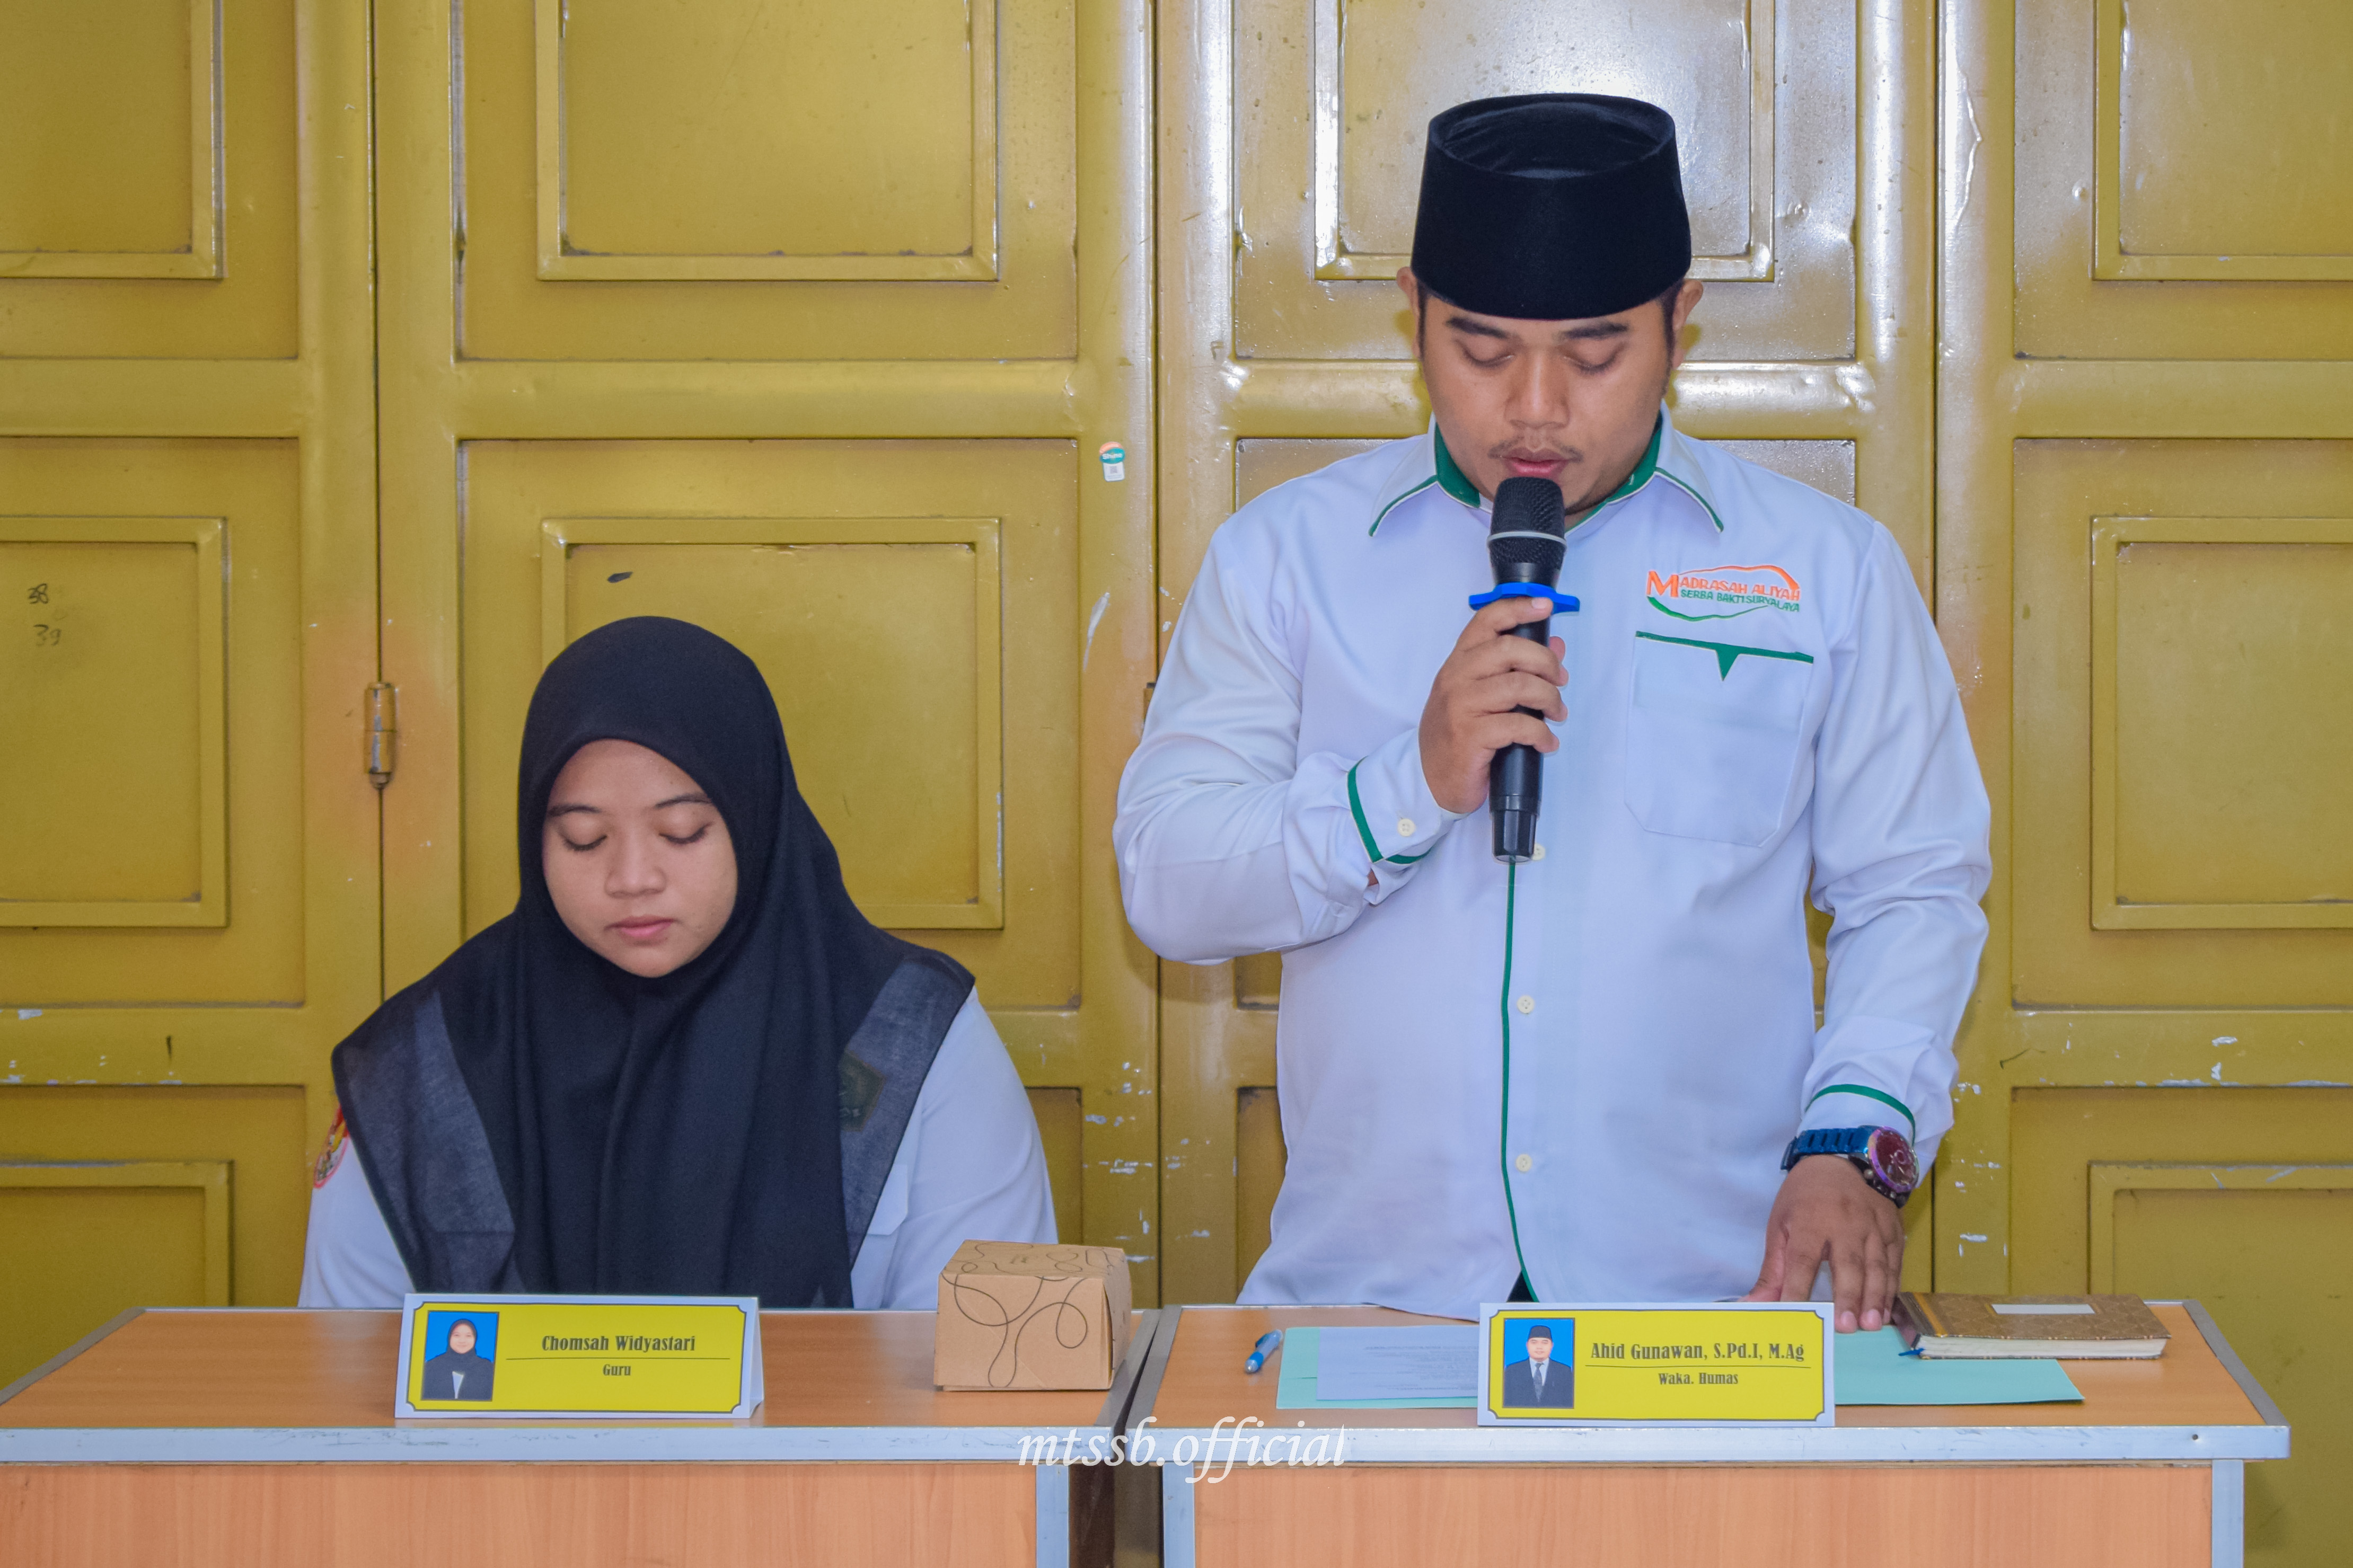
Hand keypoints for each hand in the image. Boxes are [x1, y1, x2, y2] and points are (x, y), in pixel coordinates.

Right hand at [1418, 597, 1567, 814]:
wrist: (1430, 779)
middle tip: (1560, 681)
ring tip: (1557, 713)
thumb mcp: (1482, 695)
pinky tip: (1547, 742)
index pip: (1486, 621)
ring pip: (1518, 686)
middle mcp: (1456, 678)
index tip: (1544, 606)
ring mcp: (1461, 706)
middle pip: (1508, 649)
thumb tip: (1556, 648)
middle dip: (1545, 662)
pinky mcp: (1470, 736)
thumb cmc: (1457, 734)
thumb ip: (1515, 669)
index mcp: (1459, 662)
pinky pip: (1518, 725)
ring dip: (1549, 699)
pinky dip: (1541, 734)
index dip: (1517, 607)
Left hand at [1743, 1155, 1904, 1332]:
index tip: (1795, 1313)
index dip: (1798, 1286)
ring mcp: (1873, 1226)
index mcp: (1810, 1221)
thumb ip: (1772, 1270)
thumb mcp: (1780, 1225)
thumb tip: (1754, 1304)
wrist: (1841, 1161)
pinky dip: (1891, 1287)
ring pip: (1876, 1265)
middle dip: (1848, 1296)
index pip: (1803, 1258)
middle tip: (1846, 1327)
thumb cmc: (1804, 1197)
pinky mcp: (1893, 1229)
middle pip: (1848, 1263)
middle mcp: (1845, 1223)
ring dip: (1874, 1297)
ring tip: (1870, 1325)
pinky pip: (1894, 1262)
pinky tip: (1885, 1310)